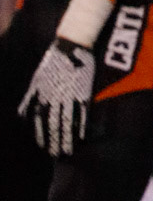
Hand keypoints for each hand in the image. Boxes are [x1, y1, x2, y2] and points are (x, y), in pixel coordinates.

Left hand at [19, 39, 96, 155]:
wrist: (71, 46)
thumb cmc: (53, 62)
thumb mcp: (37, 80)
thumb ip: (30, 98)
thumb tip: (21, 115)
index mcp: (42, 94)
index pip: (39, 120)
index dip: (41, 135)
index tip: (43, 147)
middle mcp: (54, 97)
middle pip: (53, 124)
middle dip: (53, 141)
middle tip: (55, 154)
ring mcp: (69, 95)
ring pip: (66, 121)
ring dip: (66, 138)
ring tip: (67, 151)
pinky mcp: (82, 92)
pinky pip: (81, 112)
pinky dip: (80, 125)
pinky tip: (80, 136)